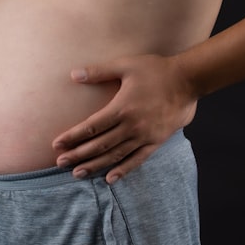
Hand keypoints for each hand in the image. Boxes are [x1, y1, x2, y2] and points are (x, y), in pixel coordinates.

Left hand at [52, 53, 197, 183]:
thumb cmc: (155, 70)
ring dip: (95, 165)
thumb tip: (73, 74)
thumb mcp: (126, 65)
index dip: (73, 136)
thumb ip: (99, 72)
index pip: (91, 127)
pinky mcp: (157, 141)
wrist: (188, 80)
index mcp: (121, 108)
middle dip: (78, 154)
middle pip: (100, 145)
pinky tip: (110, 179)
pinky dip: (123, 170)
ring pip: (115, 155)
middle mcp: (131, 126)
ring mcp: (144, 136)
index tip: (56, 144)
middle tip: (60, 163)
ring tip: (78, 173)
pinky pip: (138, 160)